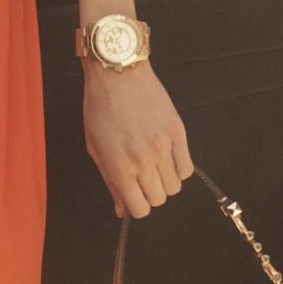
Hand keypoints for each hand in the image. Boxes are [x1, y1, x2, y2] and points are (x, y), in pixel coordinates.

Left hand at [82, 61, 193, 218]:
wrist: (118, 73)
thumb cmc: (100, 108)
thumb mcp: (95, 147)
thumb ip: (110, 181)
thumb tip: (121, 210)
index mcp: (118, 166)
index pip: (139, 209)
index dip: (137, 206)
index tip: (134, 195)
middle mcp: (143, 160)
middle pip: (159, 199)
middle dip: (150, 193)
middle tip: (142, 176)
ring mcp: (163, 147)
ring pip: (175, 187)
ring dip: (165, 181)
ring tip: (154, 164)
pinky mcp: (178, 132)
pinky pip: (187, 168)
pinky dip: (178, 168)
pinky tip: (167, 157)